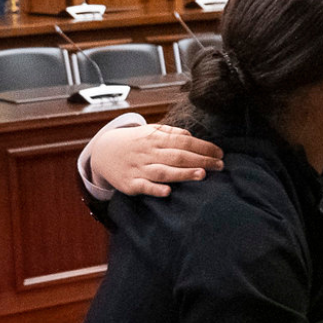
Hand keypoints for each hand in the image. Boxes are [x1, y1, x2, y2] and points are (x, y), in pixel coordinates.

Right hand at [86, 123, 223, 196]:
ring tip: (202, 174)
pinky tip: (168, 191)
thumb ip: (171, 133)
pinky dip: (156, 189)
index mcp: (155, 138)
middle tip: (220, 165)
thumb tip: (191, 136)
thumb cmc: (133, 142)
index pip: (184, 141)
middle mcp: (148, 153)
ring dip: (183, 173)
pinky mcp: (131, 184)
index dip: (203, 147)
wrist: (102, 152)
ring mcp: (139, 169)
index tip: (219, 153)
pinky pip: (144, 186)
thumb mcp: (150, 131)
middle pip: (178, 156)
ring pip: (164, 171)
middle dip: (201, 160)